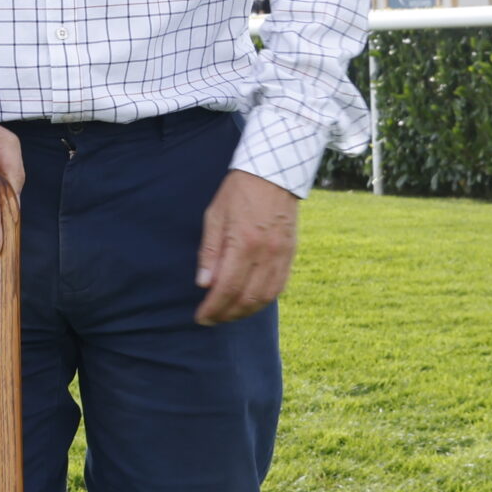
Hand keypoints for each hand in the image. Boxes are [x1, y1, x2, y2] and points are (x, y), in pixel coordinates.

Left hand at [193, 169, 297, 325]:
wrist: (274, 172)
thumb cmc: (238, 192)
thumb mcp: (214, 216)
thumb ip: (209, 252)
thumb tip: (204, 284)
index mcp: (243, 243)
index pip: (226, 288)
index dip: (212, 308)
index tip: (201, 317)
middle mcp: (265, 253)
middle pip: (246, 299)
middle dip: (226, 314)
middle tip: (211, 319)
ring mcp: (281, 255)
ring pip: (265, 298)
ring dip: (245, 312)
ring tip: (228, 314)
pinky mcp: (291, 254)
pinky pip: (279, 287)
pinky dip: (264, 300)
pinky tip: (250, 302)